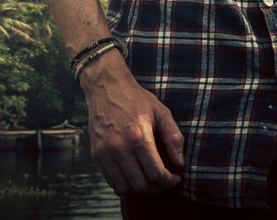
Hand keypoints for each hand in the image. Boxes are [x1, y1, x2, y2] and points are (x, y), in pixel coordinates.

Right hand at [80, 50, 184, 193]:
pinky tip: (135, 176)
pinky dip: (125, 184)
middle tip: (165, 181)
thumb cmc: (136, 99)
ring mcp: (105, 152)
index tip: (175, 178)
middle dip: (157, 188)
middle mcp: (119, 147)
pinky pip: (111, 181)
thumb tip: (180, 164)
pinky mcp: (96, 154)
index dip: (169, 181)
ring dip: (141, 189)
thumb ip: (174, 138)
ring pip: (125, 187)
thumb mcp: (161, 112)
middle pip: (141, 184)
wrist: (106, 86)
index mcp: (138, 136)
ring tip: (151, 181)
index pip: (156, 174)